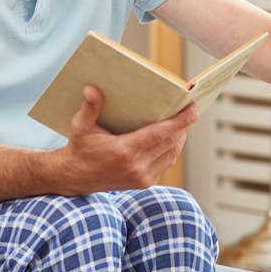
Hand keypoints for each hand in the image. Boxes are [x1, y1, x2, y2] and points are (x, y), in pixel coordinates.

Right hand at [53, 86, 198, 193]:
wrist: (75, 178)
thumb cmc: (80, 149)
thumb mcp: (80, 127)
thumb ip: (89, 108)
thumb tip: (91, 88)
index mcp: (124, 151)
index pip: (159, 134)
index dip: (180, 121)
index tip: (194, 110)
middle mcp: (136, 166)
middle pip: (170, 142)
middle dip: (184, 126)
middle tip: (192, 109)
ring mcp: (141, 177)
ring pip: (171, 154)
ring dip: (180, 137)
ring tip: (186, 121)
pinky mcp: (143, 183)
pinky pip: (166, 164)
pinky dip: (173, 150)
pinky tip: (174, 138)